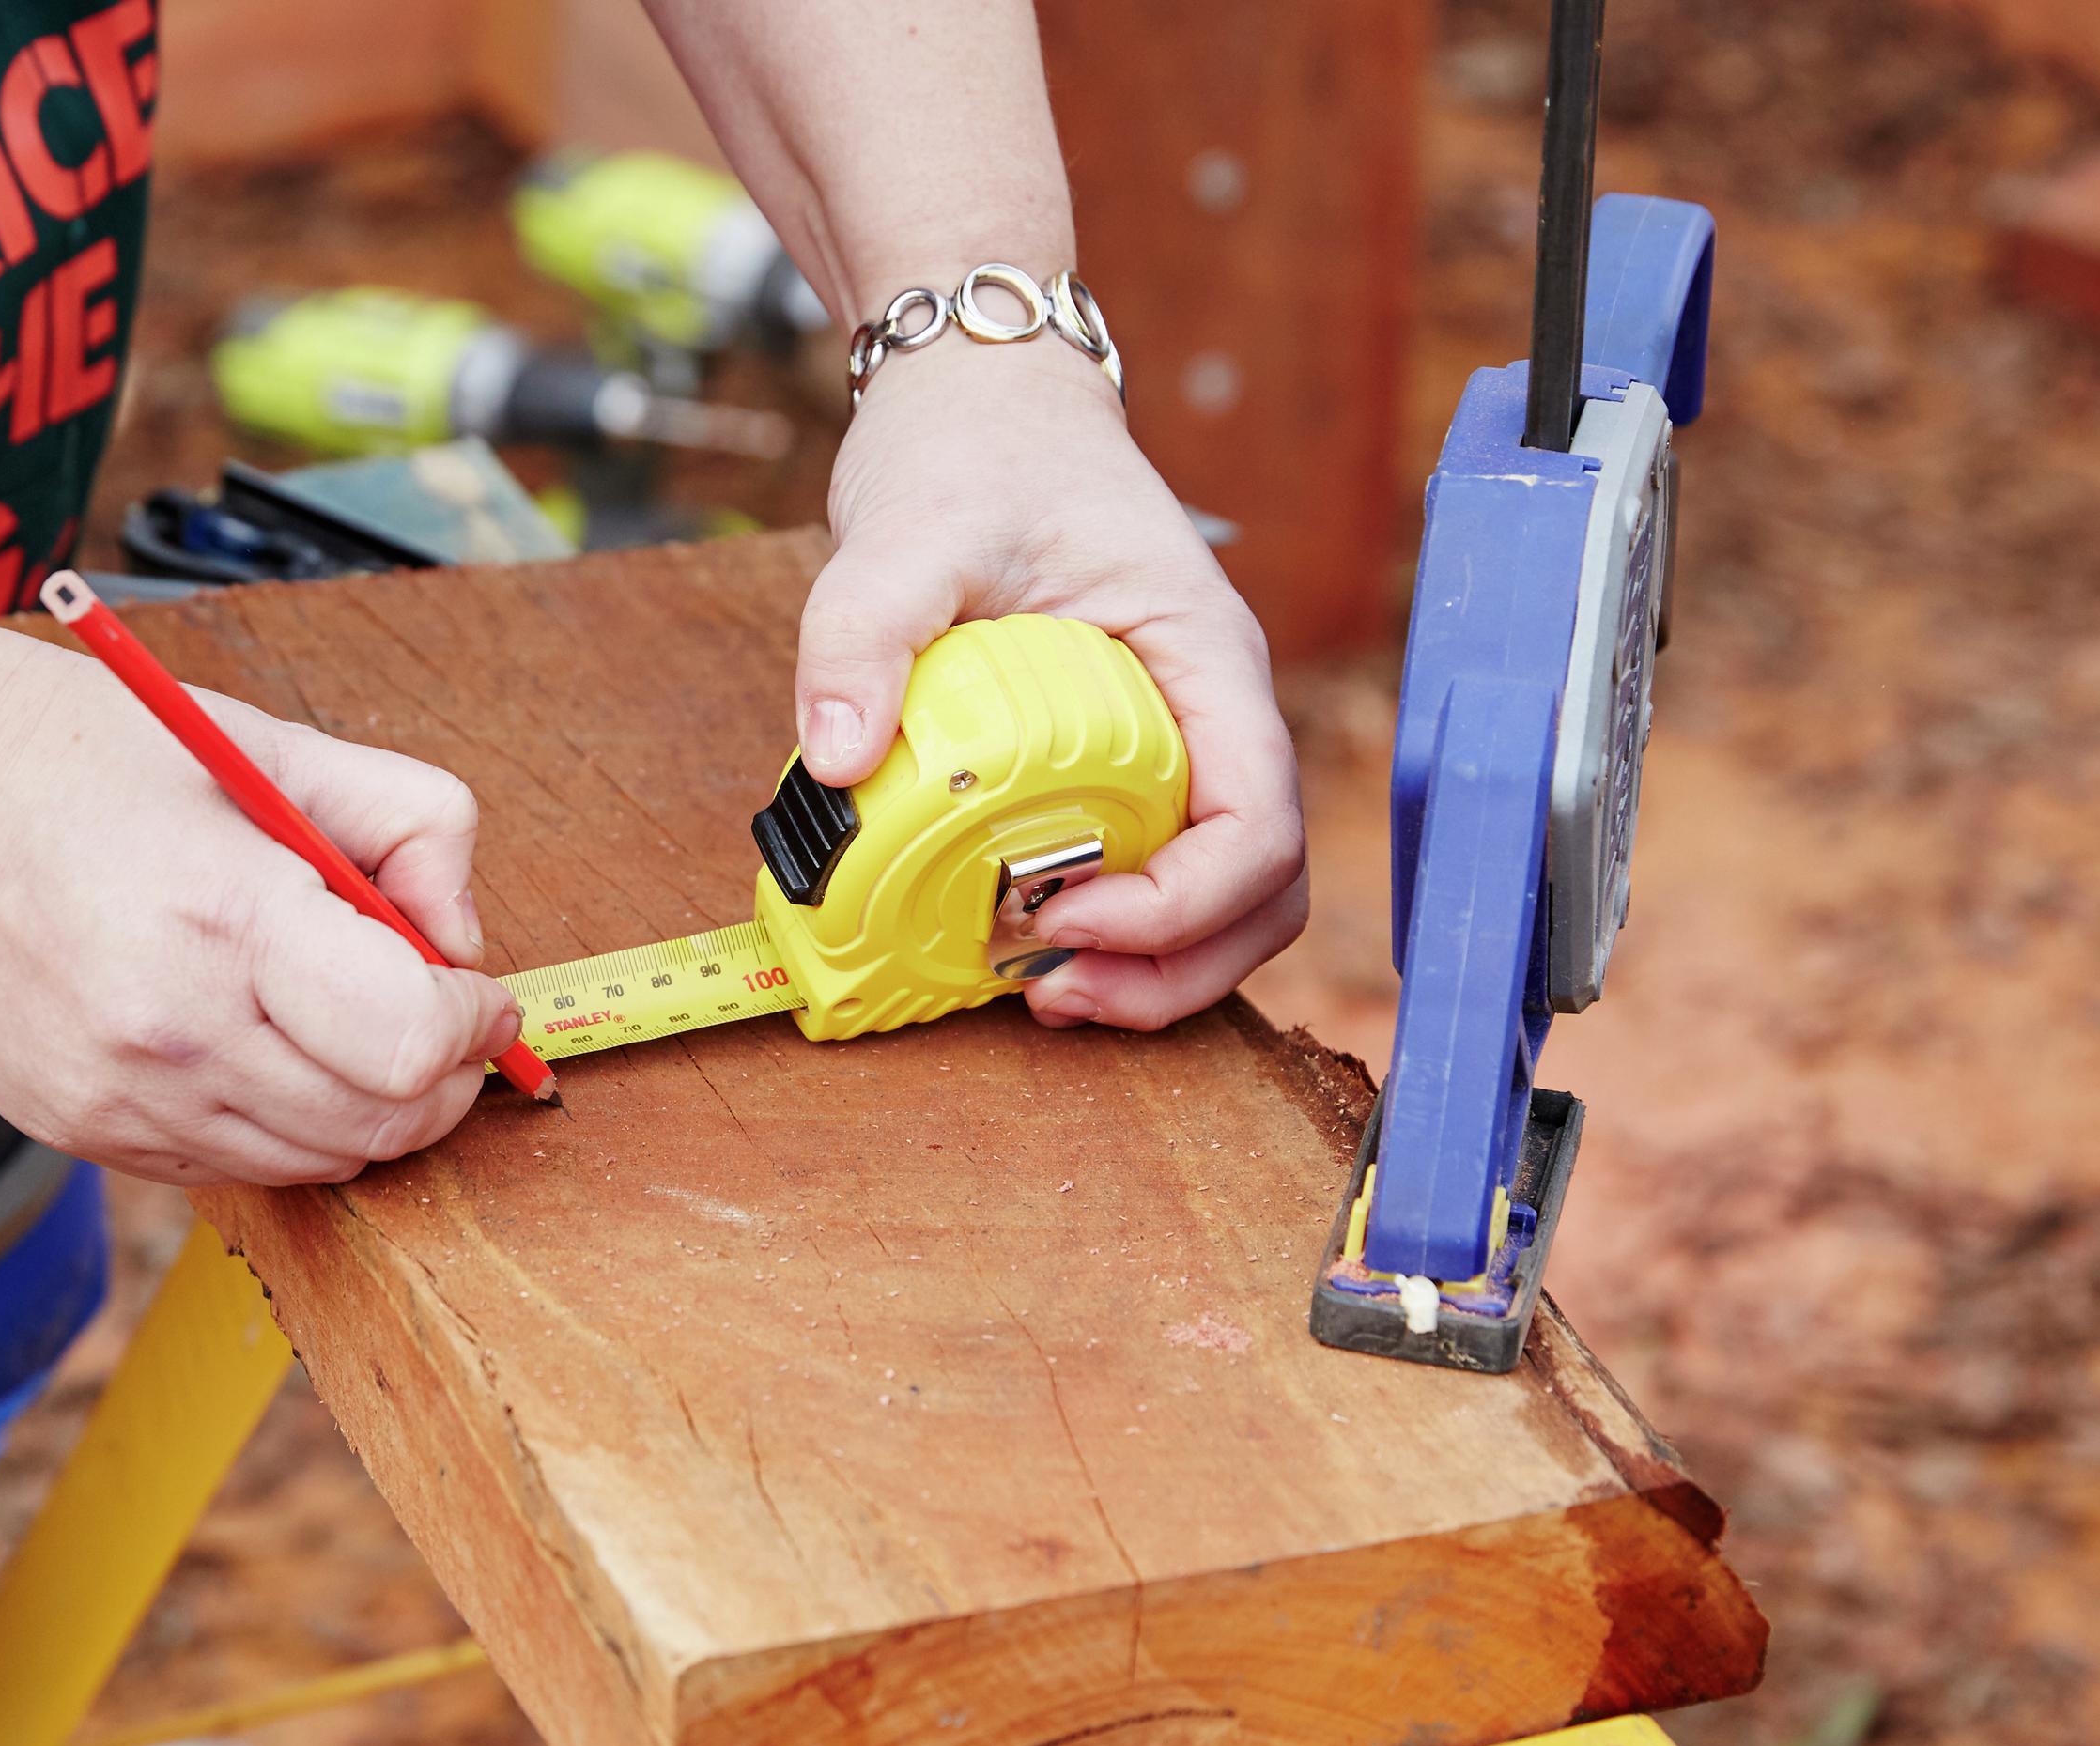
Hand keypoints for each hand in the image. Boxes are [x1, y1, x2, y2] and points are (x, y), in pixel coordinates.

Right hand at [0, 629, 524, 1185]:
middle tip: (438, 1020)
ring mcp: (118, 1097)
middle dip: (439, 1079)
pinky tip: (261, 1046)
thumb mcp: (270, 742)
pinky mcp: (81, 1132)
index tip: (475, 994)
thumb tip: (462, 942)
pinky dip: (281, 1128)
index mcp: (227, 916)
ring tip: (348, 1027)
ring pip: (314, 1165)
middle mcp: (170, 1030)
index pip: (408, 1041)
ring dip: (365, 1112)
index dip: (471, 1024)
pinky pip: (232, 1169)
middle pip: (378, 1125)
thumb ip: (411, 822)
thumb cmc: (80, 751)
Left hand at [800, 341, 1307, 1030]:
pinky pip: (1152, 867)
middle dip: (1174, 967)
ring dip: (1151, 970)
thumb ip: (863, 633)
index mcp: (1203, 654)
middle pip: (1261, 886)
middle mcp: (1213, 709)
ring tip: (1040, 989)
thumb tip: (838, 761)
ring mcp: (1177, 739)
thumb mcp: (906, 528)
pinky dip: (1108, 931)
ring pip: (1223, 897)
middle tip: (1051, 993)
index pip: (1259, 816)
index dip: (1185, 902)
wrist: (981, 399)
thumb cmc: (973, 447)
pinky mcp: (1123, 761)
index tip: (1072, 919)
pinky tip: (1020, 940)